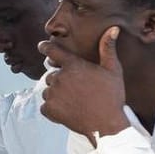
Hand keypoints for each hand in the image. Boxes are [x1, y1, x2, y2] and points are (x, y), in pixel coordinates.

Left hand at [38, 27, 131, 141]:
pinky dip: (52, 108)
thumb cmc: (112, 96)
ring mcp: (52, 94)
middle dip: (61, 80)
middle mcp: (59, 78)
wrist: (106, 124)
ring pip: (48, 90)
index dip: (45, 47)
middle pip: (52, 75)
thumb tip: (113, 29)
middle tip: (77, 90)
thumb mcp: (113, 70)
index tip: (41, 45)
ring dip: (56, 94)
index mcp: (73, 65)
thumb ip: (108, 49)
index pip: (52, 51)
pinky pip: (45, 105)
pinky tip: (67, 110)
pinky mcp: (49, 109)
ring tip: (74, 101)